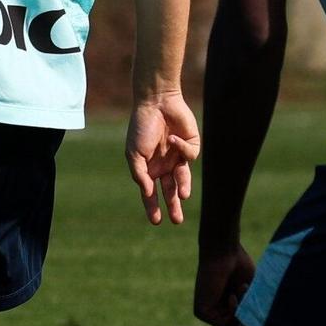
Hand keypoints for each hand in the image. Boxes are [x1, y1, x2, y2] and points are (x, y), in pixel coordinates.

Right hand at [126, 91, 199, 224]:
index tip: (156, 222)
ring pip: (183, 178)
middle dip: (173, 206)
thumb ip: (140, 174)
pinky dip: (180, 148)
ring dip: (183, 187)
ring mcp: (178, 157)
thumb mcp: (134, 154)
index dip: (152, 207)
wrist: (157, 103)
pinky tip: (172, 138)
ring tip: (182, 195)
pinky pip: (189, 155)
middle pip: (170, 190)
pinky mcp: (191, 146)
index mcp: (148, 168)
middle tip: (176, 221)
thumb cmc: (141, 128)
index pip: (150, 192)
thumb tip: (147, 192)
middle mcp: (164, 165)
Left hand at [194, 242, 256, 325]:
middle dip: (247, 322)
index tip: (257, 305)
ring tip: (242, 292)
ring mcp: (208, 314)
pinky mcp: (201, 312)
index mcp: (227, 310)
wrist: (225, 253)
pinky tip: (231, 294)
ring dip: (241, 314)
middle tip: (249, 300)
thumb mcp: (253, 297)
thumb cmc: (242, 269)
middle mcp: (216, 314)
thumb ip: (254, 315)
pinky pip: (223, 324)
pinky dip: (233, 311)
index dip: (253, 324)